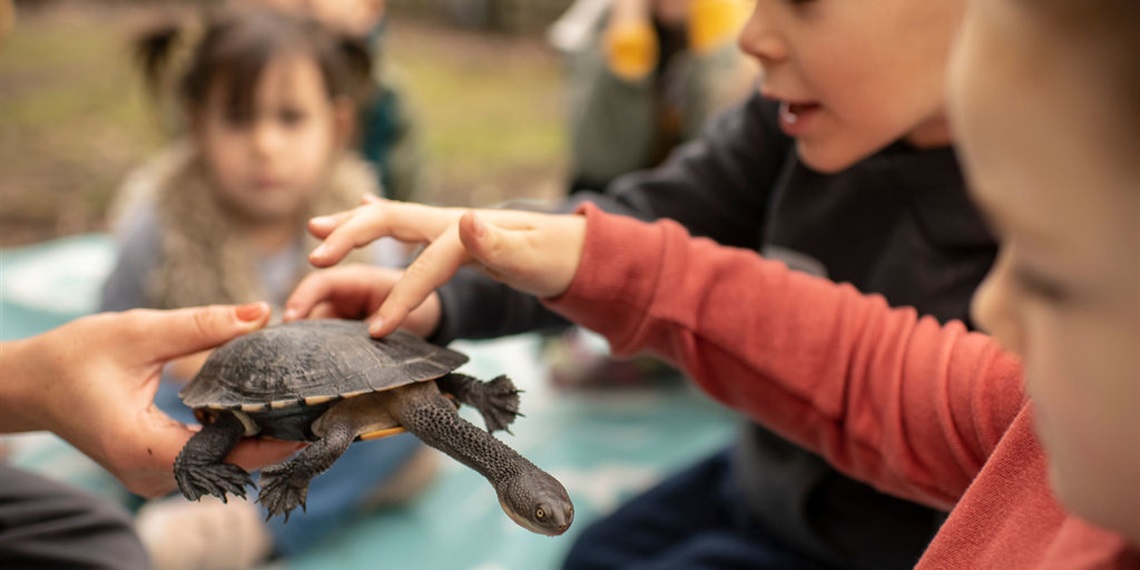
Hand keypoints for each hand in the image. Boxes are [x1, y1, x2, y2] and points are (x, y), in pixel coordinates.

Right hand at [0, 303, 303, 497]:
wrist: (33, 384)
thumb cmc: (77, 355)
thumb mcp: (140, 331)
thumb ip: (202, 324)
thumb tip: (262, 311)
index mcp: (141, 446)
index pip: (224, 456)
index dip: (274, 443)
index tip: (315, 422)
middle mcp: (151, 474)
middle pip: (231, 467)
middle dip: (279, 440)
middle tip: (327, 411)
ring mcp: (155, 477)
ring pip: (225, 468)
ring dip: (264, 441)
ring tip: (310, 410)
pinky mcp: (160, 469)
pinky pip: (212, 461)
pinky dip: (242, 439)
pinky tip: (272, 413)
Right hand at [305, 198, 586, 336]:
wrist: (578, 248)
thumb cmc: (559, 258)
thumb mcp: (536, 259)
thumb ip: (501, 245)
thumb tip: (465, 220)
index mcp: (467, 232)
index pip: (424, 263)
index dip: (400, 297)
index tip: (376, 332)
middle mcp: (451, 222)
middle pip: (390, 220)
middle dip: (350, 237)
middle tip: (314, 257)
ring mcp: (448, 225)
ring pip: (390, 219)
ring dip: (352, 224)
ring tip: (316, 229)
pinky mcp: (450, 235)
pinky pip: (403, 225)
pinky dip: (376, 216)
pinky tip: (358, 206)